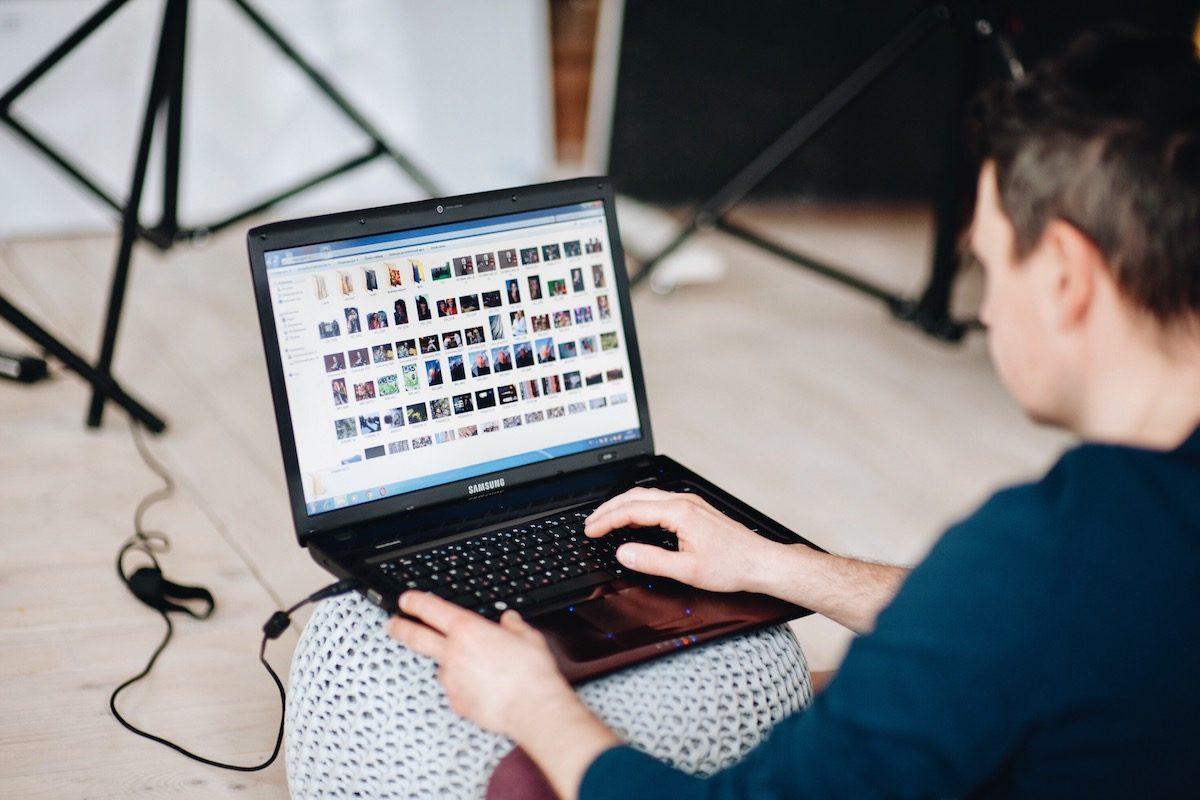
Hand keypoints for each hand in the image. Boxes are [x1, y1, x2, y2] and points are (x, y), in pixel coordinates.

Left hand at [388, 591, 577, 738]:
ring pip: (442, 666)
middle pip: (415, 637)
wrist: (533, 708)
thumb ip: (513, 626)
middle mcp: (453, 653)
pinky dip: (464, 687)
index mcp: (468, 630)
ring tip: (480, 670)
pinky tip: (484, 689)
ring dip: (451, 665)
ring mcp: (452, 680)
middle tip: (392, 624)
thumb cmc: (531, 672)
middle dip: (400, 627)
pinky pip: (455, 690)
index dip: (415, 602)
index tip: (406, 600)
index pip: (431, 609)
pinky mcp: (457, 702)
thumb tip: (509, 620)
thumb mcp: (528, 637)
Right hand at [584, 487, 783, 593]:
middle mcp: (684, 502)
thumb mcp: (687, 570)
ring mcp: (691, 503)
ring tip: (606, 519)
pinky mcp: (696, 510)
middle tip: (590, 523)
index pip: (631, 510)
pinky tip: (635, 520)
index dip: (606, 520)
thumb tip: (624, 553)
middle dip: (609, 508)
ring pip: (647, 497)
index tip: (590, 530)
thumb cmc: (732, 566)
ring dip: (623, 506)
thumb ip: (651, 560)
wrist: (761, 562)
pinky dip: (639, 508)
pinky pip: (659, 502)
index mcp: (679, 512)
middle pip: (635, 496)